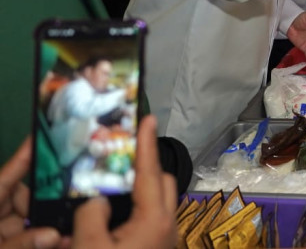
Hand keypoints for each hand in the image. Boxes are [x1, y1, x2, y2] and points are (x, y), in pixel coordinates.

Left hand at [0, 138, 60, 248]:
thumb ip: (19, 245)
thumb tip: (52, 235)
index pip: (7, 175)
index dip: (27, 155)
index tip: (48, 136)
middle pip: (24, 199)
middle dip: (48, 203)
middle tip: (74, 203)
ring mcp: (0, 233)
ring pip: (29, 223)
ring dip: (48, 228)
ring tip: (70, 233)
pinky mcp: (7, 244)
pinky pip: (28, 240)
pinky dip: (42, 242)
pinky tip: (61, 242)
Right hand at [70, 115, 176, 247]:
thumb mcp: (88, 246)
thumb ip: (90, 215)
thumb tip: (97, 200)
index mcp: (154, 220)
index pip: (151, 172)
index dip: (148, 144)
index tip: (149, 119)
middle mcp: (166, 225)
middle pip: (161, 182)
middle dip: (145, 164)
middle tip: (121, 153)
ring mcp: (163, 238)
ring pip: (157, 200)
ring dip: (140, 187)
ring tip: (113, 180)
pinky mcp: (155, 247)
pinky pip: (150, 217)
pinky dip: (136, 206)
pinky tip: (112, 212)